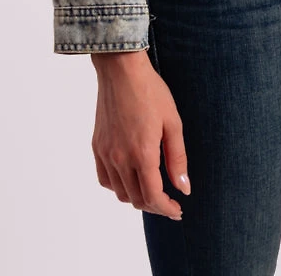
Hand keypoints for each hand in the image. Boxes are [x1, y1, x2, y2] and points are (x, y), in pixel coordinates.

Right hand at [91, 49, 189, 218]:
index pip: (153, 197)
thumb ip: (178, 159)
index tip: (177, 210)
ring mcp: (106, 154)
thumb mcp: (172, 123)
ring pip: (120, 193)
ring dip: (137, 197)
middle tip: (169, 201)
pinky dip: (118, 186)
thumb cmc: (151, 92)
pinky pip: (105, 179)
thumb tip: (184, 188)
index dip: (167, 209)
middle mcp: (121, 159)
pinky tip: (130, 177)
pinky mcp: (97, 146)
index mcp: (142, 154)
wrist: (121, 70)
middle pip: (136, 199)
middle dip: (155, 205)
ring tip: (152, 189)